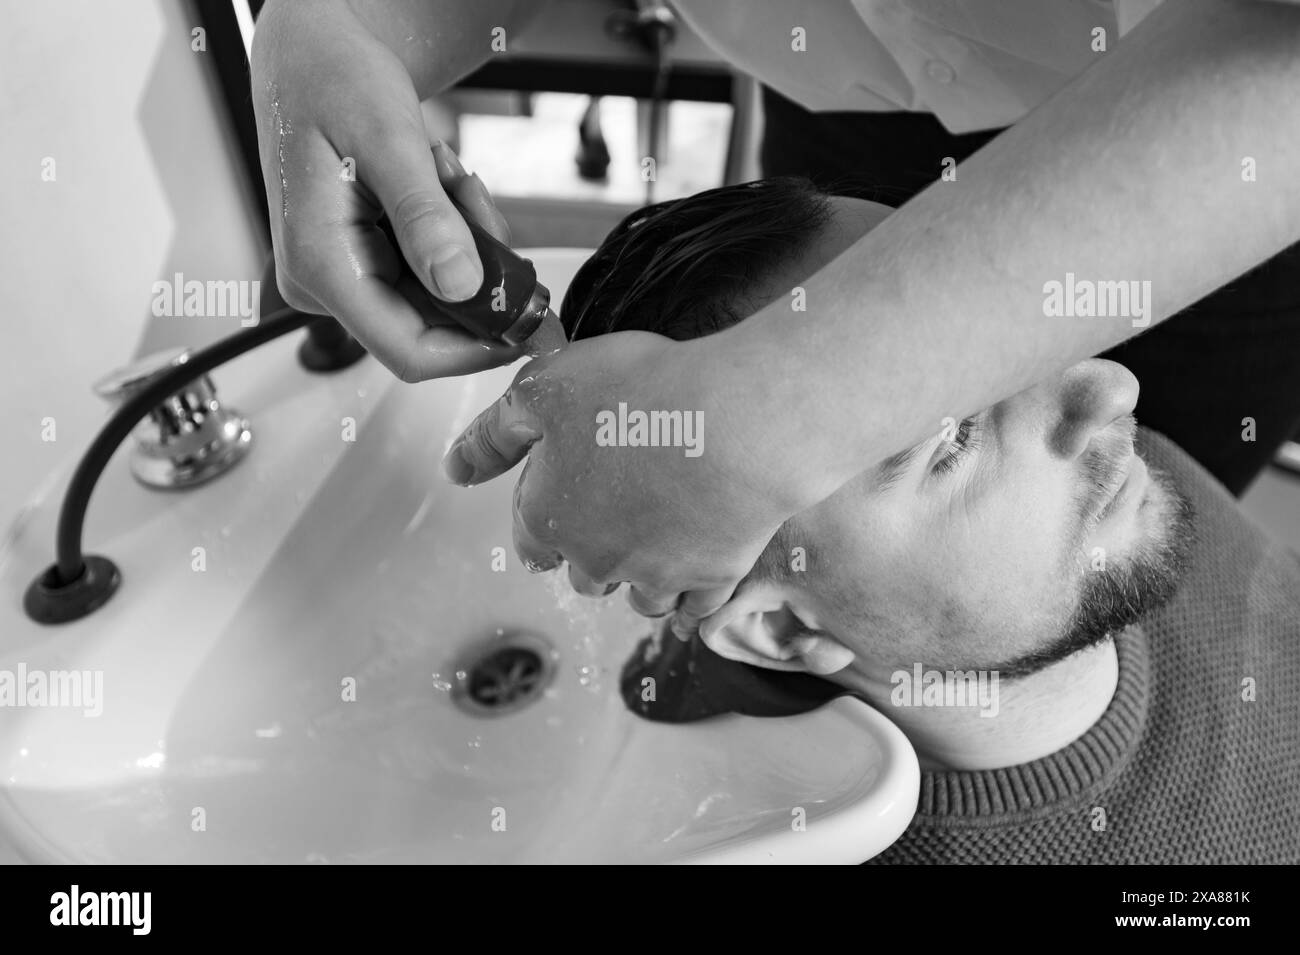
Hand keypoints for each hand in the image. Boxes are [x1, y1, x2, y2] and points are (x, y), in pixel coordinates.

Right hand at [250, 0, 520, 380]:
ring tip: (446, 177)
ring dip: (465, 242)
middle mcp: (324, 284)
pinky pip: (430, 273)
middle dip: (477, 271)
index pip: (410, 350)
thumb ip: (424, 216)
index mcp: (321, 265)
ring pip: (440, 296)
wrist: (310, 59)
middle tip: (474, 198)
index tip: (529, 322)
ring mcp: (342, 277)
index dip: (478, 349)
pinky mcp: (361, 264)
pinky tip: (438, 185)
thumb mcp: (387, 137)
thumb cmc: (330, 80)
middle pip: (434, 323)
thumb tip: (461, 284)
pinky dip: (452, 233)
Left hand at [442, 332, 793, 635]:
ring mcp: (658, 575)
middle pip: (586, 576)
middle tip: (620, 508)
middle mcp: (598, 560)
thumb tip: (455, 468)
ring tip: (662, 536)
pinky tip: (700, 567)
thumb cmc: (641, 392)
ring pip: (641, 596)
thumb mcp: (545, 389)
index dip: (546, 518)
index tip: (568, 499)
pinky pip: (697, 605)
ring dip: (643, 576)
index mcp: (549, 518)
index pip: (532, 542)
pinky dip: (694, 594)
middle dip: (594, 550)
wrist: (738, 419)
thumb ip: (494, 434)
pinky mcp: (715, 577)